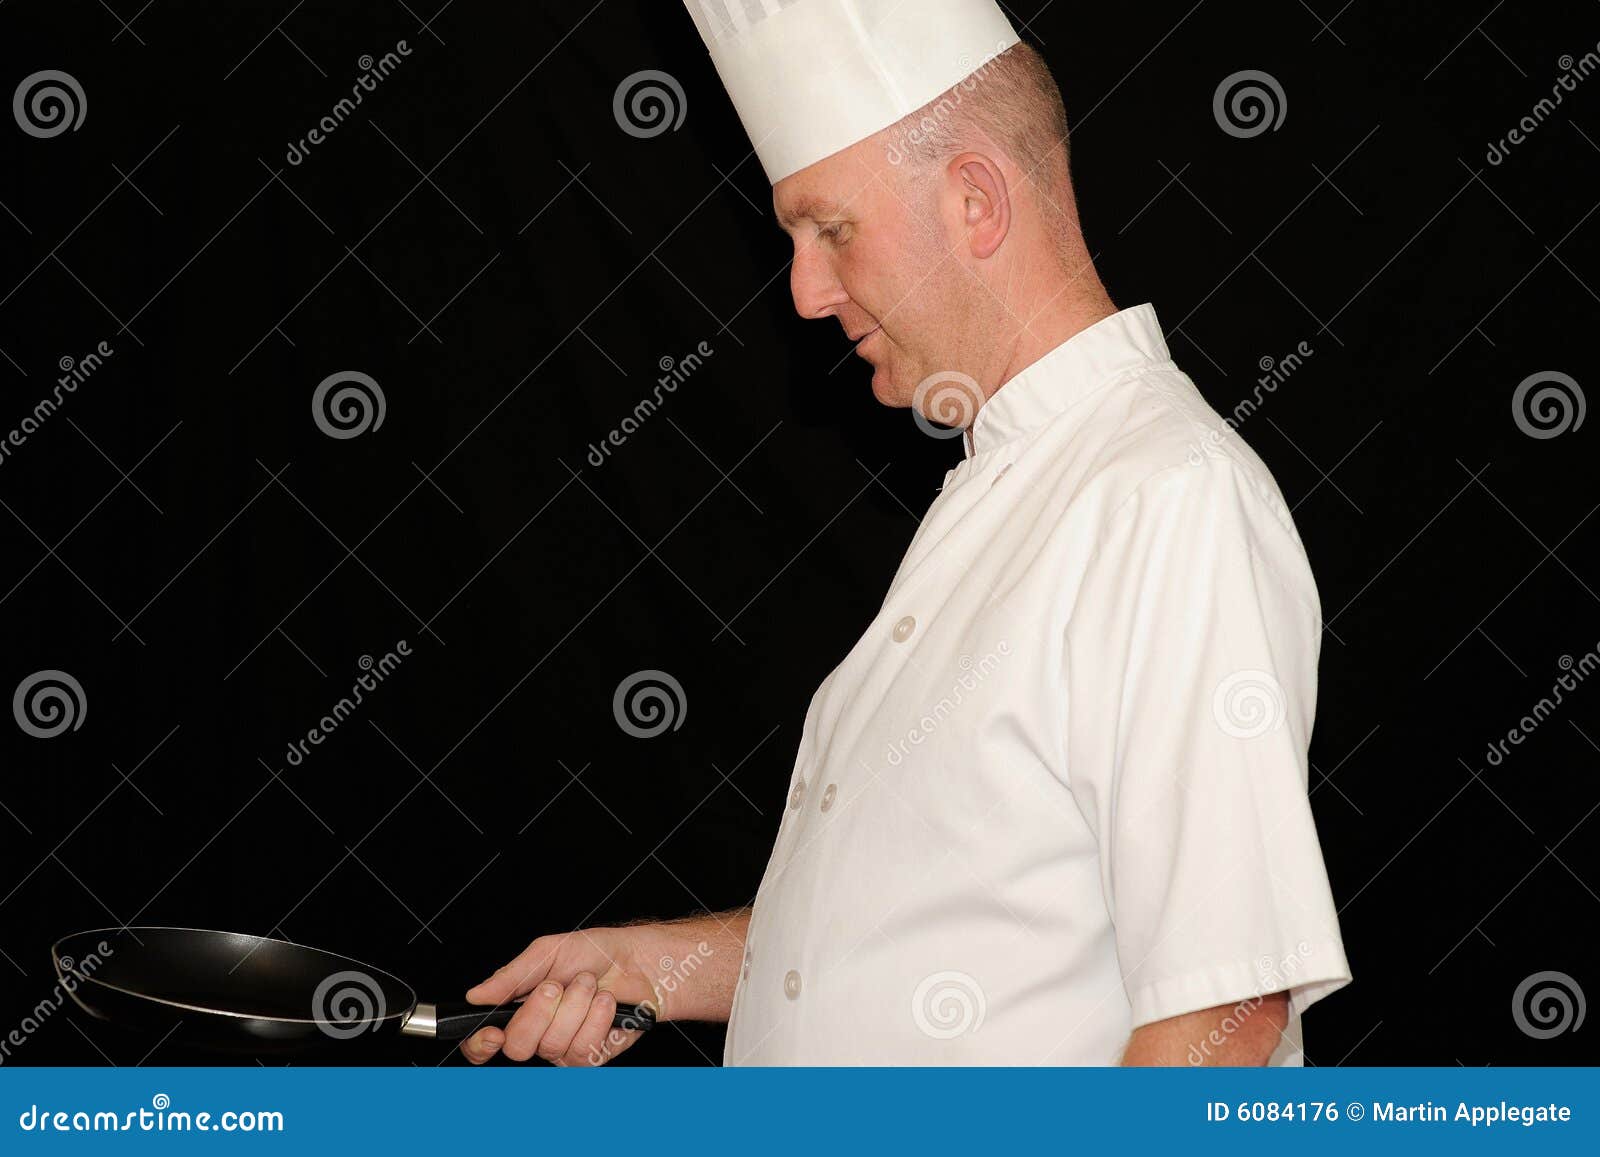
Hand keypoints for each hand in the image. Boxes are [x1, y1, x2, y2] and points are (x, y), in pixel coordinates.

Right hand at [457, 925, 664, 1066]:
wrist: (637, 960)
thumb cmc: (594, 954)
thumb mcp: (547, 952)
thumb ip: (512, 976)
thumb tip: (477, 994)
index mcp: (518, 1009)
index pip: (483, 1043)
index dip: (480, 1045)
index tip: (493, 1032)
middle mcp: (538, 1034)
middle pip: (517, 1047)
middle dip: (538, 1012)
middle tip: (555, 986)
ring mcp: (564, 1048)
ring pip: (553, 1045)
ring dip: (575, 1006)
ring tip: (588, 984)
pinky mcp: (591, 1056)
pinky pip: (584, 1049)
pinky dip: (596, 1017)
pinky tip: (604, 1002)